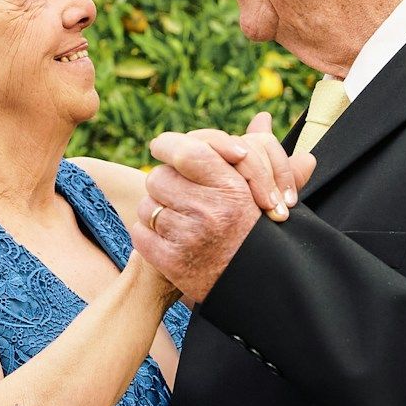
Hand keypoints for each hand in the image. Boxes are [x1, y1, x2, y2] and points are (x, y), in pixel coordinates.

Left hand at [130, 117, 317, 301]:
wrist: (263, 287)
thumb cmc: (261, 233)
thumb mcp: (264, 191)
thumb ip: (260, 154)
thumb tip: (262, 119)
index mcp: (232, 187)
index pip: (185, 150)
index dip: (168, 146)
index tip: (164, 149)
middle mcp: (209, 210)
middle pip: (158, 177)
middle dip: (165, 184)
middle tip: (179, 194)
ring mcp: (188, 237)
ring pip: (147, 206)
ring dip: (157, 210)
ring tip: (178, 220)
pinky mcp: (171, 262)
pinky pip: (140, 234)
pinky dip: (149, 236)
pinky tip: (169, 240)